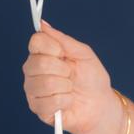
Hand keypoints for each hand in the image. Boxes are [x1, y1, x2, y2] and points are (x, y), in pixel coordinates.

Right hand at [22, 18, 121, 133]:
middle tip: (71, 74)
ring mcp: (33, 90)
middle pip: (38, 63)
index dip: (53, 47)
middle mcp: (33, 71)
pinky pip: (49, 101)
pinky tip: (67, 102)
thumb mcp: (83, 54)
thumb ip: (63, 40)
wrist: (100, 104)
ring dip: (65, 87)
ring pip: (44, 83)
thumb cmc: (92, 78)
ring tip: (70, 89)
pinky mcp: (37, 108)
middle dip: (63, 69)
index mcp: (43, 54)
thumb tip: (43, 25)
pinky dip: (65, 101)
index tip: (65, 53)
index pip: (36, 42)